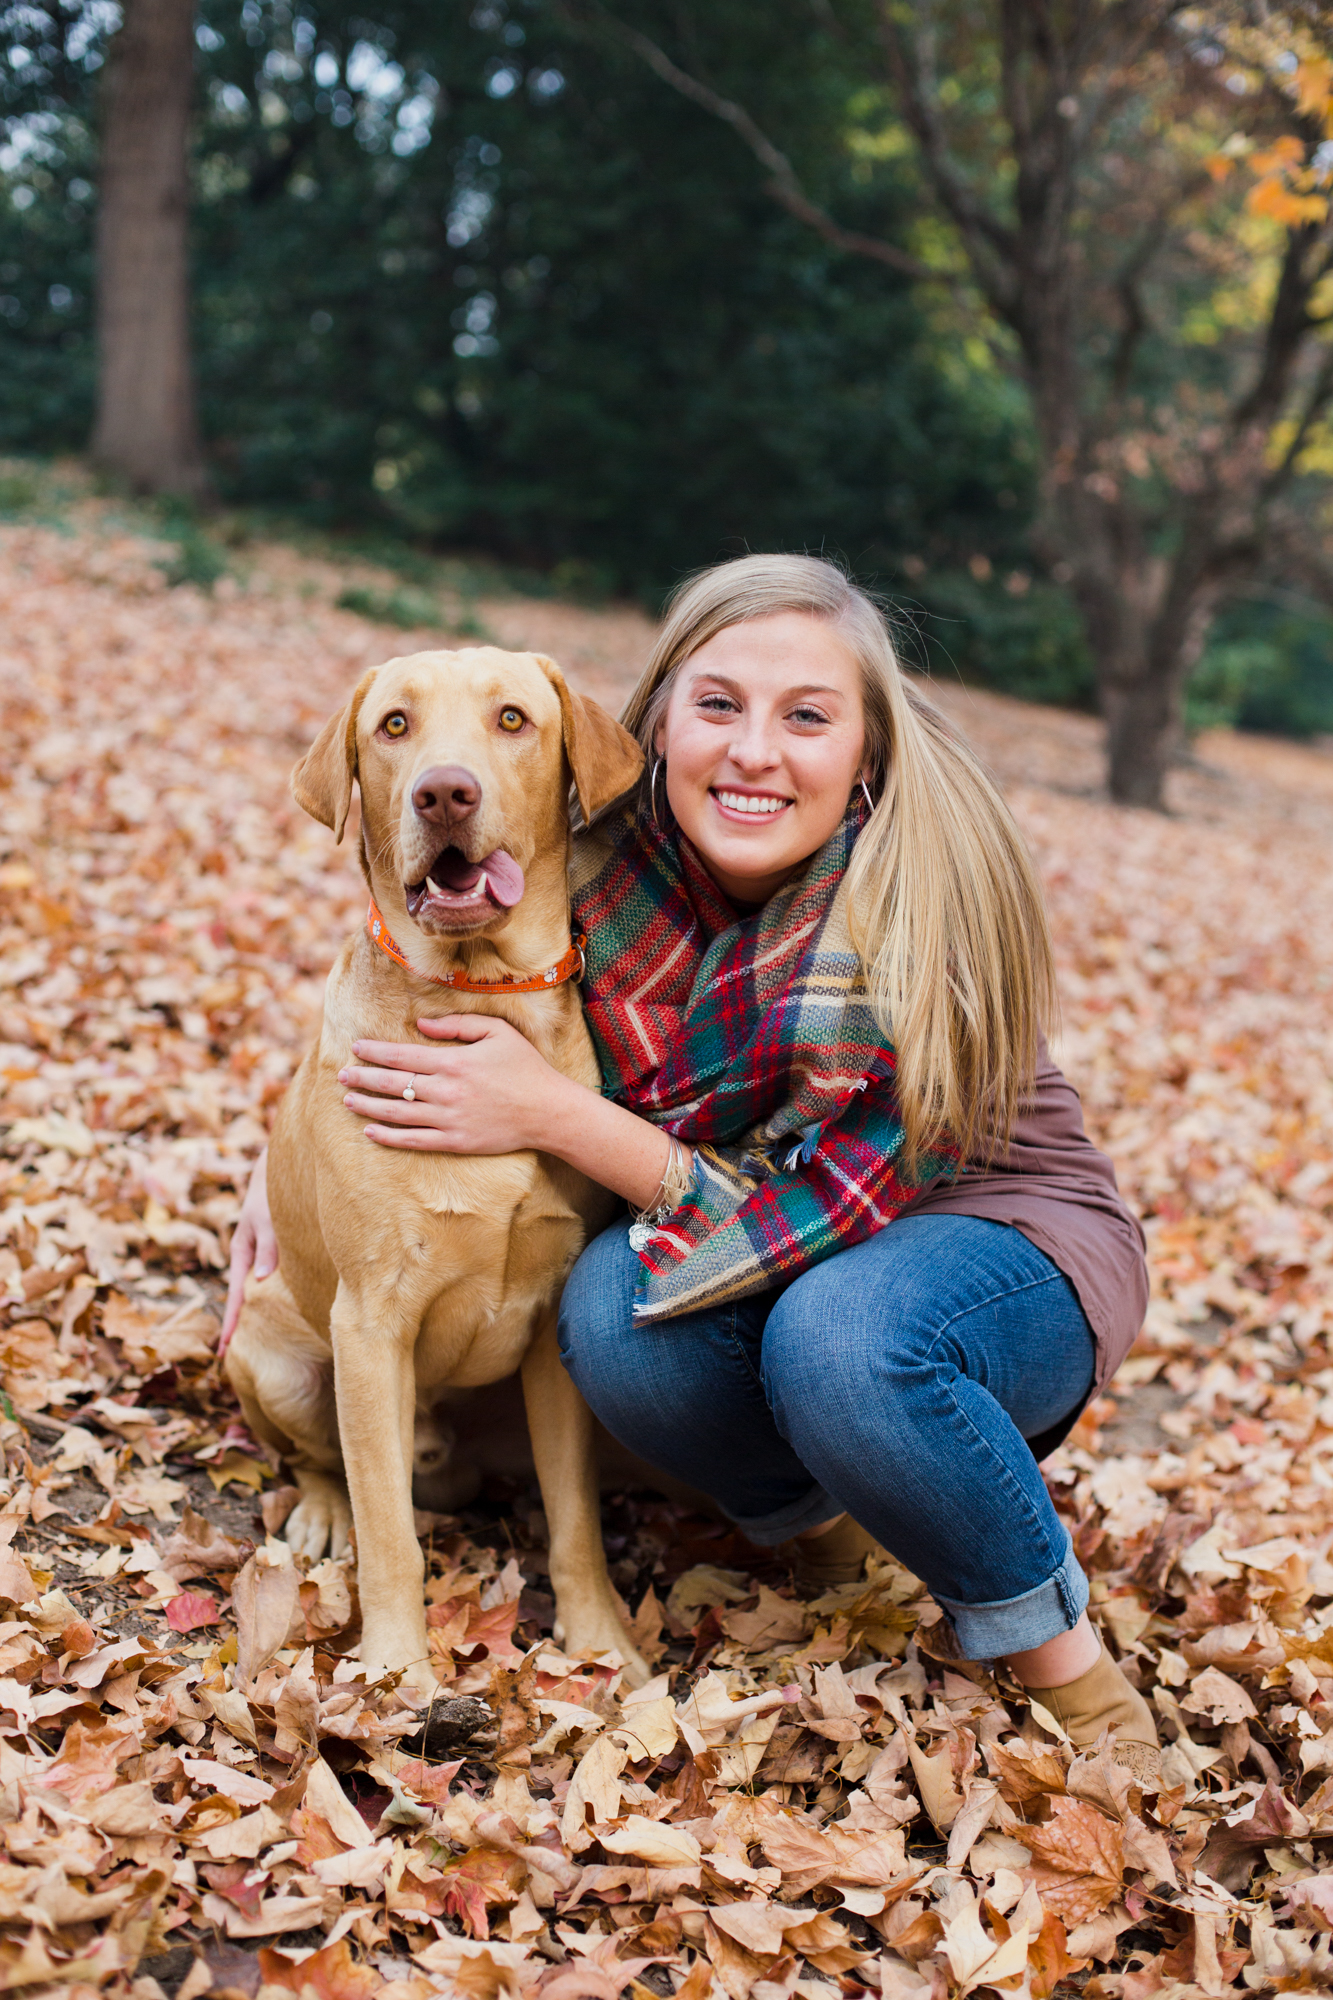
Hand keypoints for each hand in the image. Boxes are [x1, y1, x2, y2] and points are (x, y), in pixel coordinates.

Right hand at [219, 1148, 276, 1355]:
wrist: (278, 1169)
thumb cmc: (271, 1193)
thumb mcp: (267, 1220)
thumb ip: (267, 1247)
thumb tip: (260, 1280)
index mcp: (242, 1253)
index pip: (235, 1297)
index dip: (231, 1324)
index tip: (223, 1350)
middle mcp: (250, 1257)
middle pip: (244, 1298)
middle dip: (239, 1326)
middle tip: (234, 1357)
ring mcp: (262, 1255)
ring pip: (258, 1290)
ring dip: (257, 1313)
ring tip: (257, 1340)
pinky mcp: (276, 1250)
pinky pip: (272, 1278)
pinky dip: (270, 1296)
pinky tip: (278, 1309)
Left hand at [338, 1014, 576, 1154]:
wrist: (548, 1111)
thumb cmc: (524, 1067)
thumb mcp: (497, 1032)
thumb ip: (457, 1024)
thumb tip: (421, 1025)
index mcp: (453, 1062)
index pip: (402, 1055)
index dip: (375, 1052)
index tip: (355, 1048)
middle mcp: (446, 1091)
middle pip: (393, 1084)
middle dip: (363, 1079)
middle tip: (342, 1076)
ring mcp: (448, 1119)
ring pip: (397, 1113)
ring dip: (368, 1108)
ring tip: (348, 1102)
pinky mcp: (455, 1142)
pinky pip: (414, 1140)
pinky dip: (389, 1137)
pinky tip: (370, 1132)